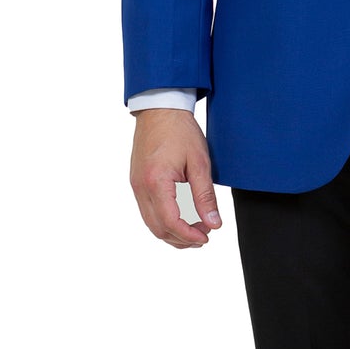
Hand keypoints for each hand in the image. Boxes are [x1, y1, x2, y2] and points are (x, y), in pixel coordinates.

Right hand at [130, 107, 222, 248]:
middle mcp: (141, 187)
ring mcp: (136, 185)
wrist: (160, 109)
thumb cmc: (180, 131)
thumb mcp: (199, 163)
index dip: (189, 235)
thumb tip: (213, 223)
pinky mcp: (136, 182)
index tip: (206, 237)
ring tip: (194, 230)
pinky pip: (147, 211)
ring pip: (150, 223)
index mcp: (156, 181)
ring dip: (172, 232)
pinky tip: (180, 218)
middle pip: (157, 228)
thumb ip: (205, 196)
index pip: (170, 222)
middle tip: (203, 235)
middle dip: (181, 239)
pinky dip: (163, 221)